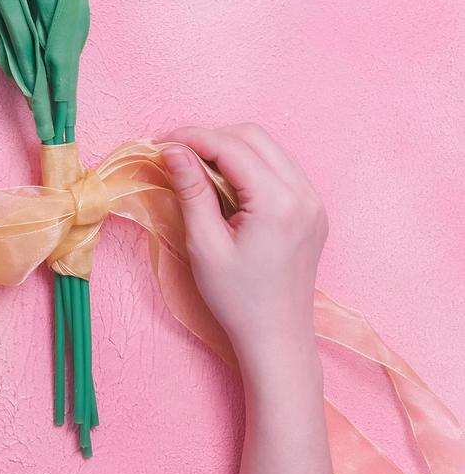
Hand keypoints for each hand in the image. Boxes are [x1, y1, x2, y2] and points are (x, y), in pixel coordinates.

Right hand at [162, 124, 340, 473]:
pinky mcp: (313, 210)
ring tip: (195, 166)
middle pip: (253, 136)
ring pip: (268, 147)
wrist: (277, 337)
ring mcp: (314, 201)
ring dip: (229, 146)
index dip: (192, 138)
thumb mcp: (205, 244)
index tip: (159, 145)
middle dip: (210, 136)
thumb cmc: (236, 298)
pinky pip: (279, 167)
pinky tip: (224, 182)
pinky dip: (248, 163)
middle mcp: (304, 194)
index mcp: (279, 202)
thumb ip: (191, 190)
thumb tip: (171, 149)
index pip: (232, 146)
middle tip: (174, 153)